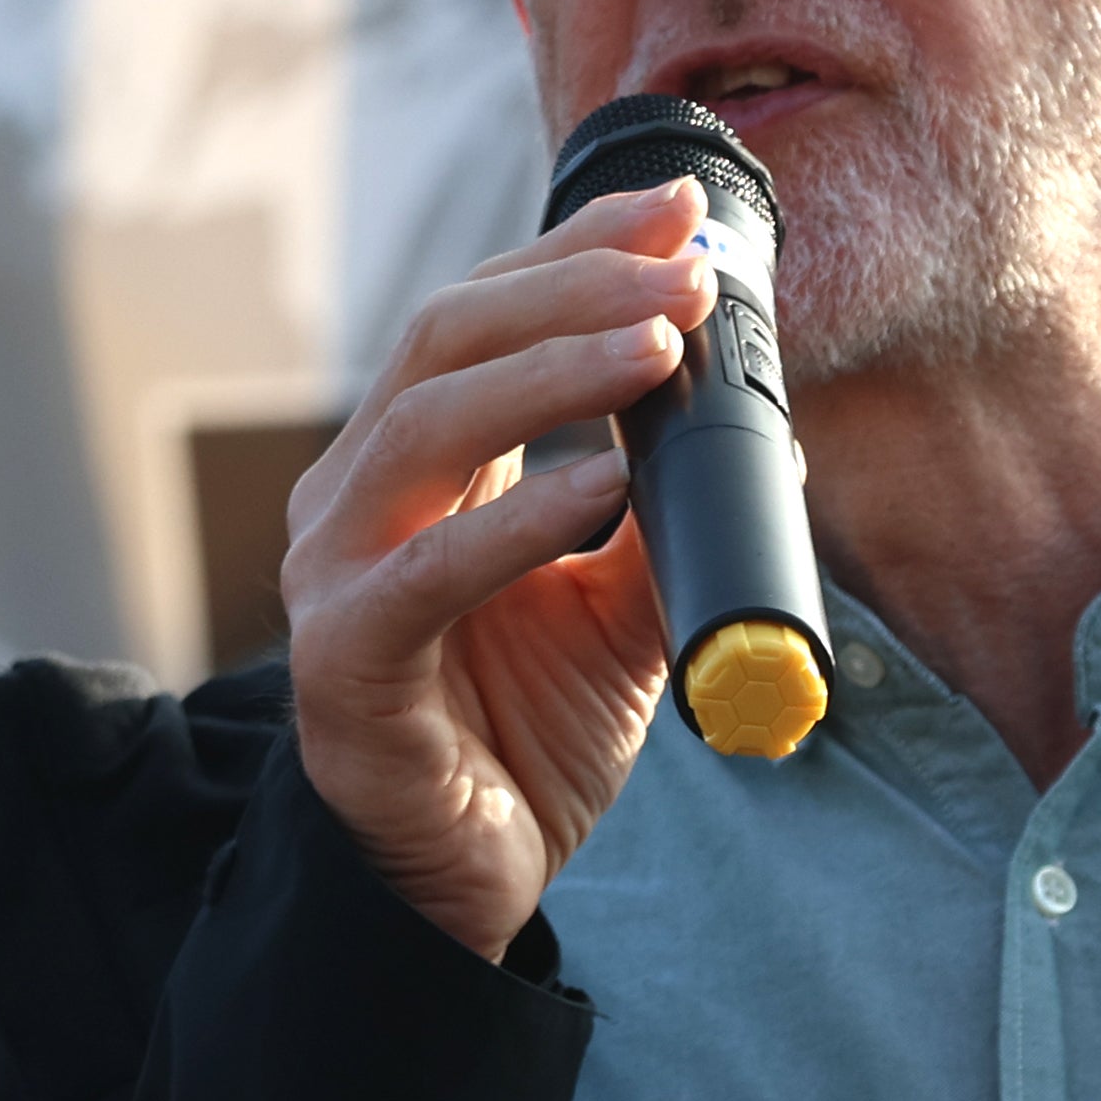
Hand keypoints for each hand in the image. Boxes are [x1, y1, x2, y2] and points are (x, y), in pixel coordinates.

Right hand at [279, 183, 703, 960]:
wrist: (464, 885)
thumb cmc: (524, 736)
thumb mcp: (620, 609)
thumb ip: (663, 520)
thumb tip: (766, 431)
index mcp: (412, 465)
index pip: (484, 318)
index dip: (577, 251)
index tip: (684, 215)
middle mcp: (356, 497)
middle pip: (445, 340)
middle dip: (574, 287)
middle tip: (687, 272)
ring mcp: (334, 572)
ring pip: (427, 426)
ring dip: (552, 373)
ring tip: (660, 348)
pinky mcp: (344, 661)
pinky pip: (427, 574)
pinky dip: (517, 519)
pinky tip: (600, 483)